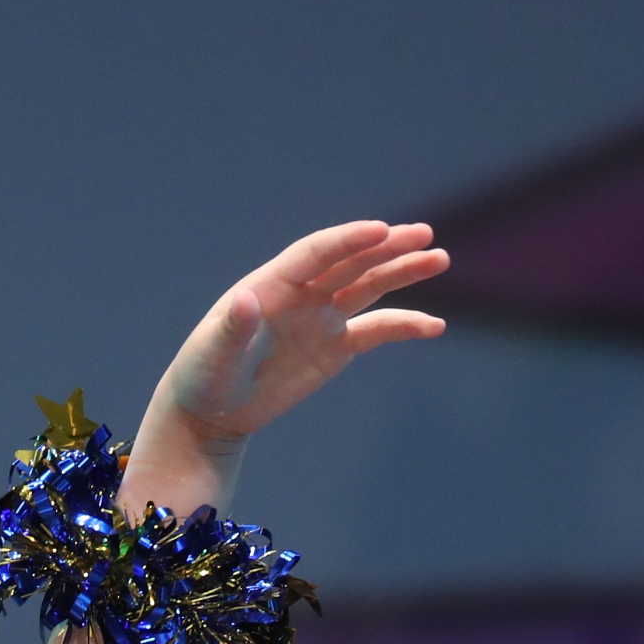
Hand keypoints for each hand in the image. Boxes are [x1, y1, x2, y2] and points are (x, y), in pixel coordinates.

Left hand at [124, 221, 447, 516]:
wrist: (211, 413)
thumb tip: (245, 301)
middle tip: (424, 234)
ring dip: (403, 273)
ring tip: (439, 259)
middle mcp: (303, 293)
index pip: (316, 254)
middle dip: (387, 247)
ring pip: (369, 286)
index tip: (380, 231)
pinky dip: (404, 326)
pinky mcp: (335, 346)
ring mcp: (322, 317)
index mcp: (272, 285)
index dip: (348, 241)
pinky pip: (376, 331)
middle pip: (351, 262)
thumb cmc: (204, 378)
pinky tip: (434, 326)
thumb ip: (231, 328)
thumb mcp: (212, 355)